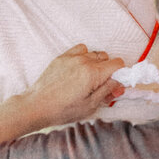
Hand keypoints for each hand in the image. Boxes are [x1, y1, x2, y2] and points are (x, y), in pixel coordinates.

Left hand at [0, 46, 124, 147]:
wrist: (37, 106)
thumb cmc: (62, 110)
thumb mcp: (90, 106)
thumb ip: (107, 91)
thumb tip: (119, 83)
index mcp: (93, 73)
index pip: (117, 64)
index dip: (121, 75)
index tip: (116, 85)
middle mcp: (83, 61)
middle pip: (107, 58)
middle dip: (109, 71)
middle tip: (103, 86)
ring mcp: (72, 57)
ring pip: (94, 53)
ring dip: (97, 64)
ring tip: (90, 79)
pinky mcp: (62, 57)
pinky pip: (81, 49)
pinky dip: (84, 56)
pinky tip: (80, 69)